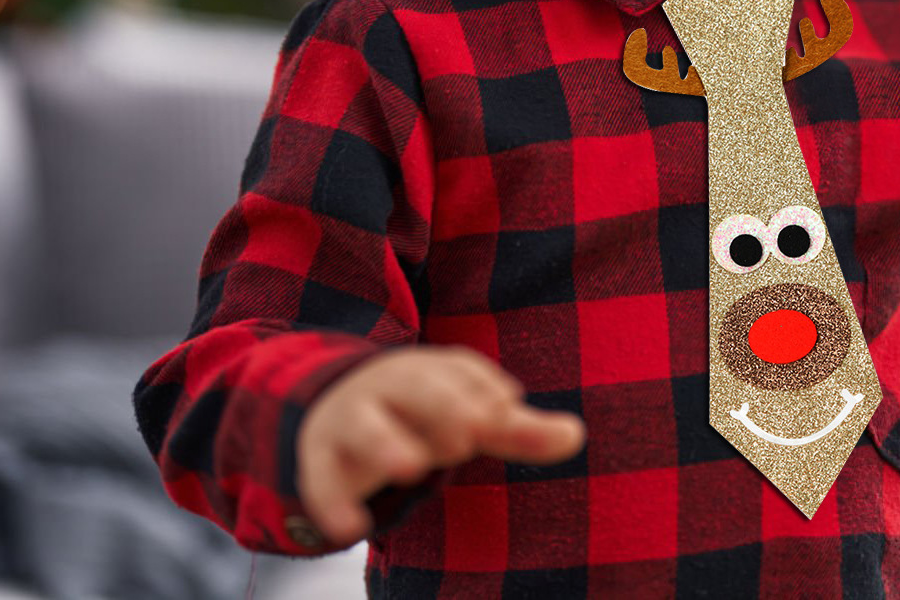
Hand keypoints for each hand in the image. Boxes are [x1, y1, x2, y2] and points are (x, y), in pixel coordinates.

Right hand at [296, 345, 585, 547]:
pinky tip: (351, 529)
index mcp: (433, 369)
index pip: (463, 372)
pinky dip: (332, 502)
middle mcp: (392, 386)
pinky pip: (322, 478)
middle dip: (443, 406)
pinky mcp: (321, 460)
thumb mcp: (469, 415)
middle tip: (469, 435)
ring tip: (411, 466)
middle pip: (418, 389)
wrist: (334, 405)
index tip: (503, 408)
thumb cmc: (424, 412)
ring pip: (366, 426)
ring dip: (386, 442)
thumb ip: (519, 429)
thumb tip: (577, 435)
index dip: (482, 391)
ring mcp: (353, 420)